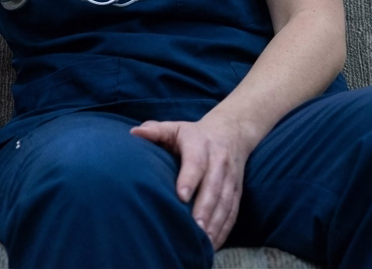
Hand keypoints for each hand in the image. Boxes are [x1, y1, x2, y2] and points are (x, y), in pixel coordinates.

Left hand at [130, 113, 256, 248]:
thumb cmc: (193, 134)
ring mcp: (230, 178)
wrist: (231, 132)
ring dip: (215, 222)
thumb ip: (156, 131)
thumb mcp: (175, 128)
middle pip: (213, 186)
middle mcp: (219, 161)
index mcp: (200, 145)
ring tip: (203, 240)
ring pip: (225, 202)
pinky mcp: (236, 191)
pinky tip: (213, 243)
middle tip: (195, 227)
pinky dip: (224, 228)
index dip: (189, 179)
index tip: (181, 196)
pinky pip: (233, 211)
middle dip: (205, 208)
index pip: (196, 163)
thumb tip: (134, 133)